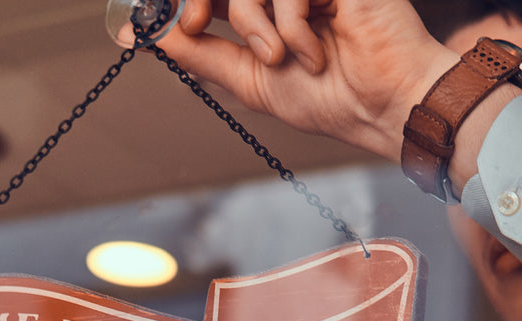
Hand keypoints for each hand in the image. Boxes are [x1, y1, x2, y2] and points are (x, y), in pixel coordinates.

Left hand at [157, 0, 458, 161]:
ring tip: (281, 58)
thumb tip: (138, 34)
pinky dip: (293, 27)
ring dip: (254, 22)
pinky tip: (317, 52)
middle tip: (199, 27)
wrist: (382, 109)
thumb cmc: (329, 99)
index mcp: (260, 5)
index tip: (165, 28)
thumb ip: (196, 52)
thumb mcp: (247, 78)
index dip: (178, 3)